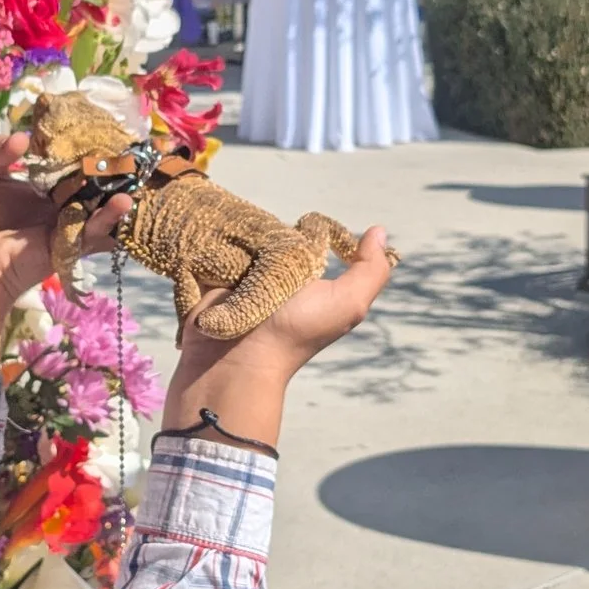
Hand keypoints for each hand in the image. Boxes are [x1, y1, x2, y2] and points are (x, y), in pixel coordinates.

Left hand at [0, 131, 130, 358]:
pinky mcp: (67, 244)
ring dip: (116, 192)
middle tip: (129, 148)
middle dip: (111, 167)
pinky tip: (121, 204)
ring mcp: (67, 223)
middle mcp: (61, 202)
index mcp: (45, 184)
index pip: (69, 161)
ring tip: (132, 176)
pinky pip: (92, 233)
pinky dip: (107, 220)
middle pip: (92, 181)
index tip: (99, 127)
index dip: (82, 146)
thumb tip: (22, 137)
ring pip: (99, 206)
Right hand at [162, 227, 394, 448]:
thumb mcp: (346, 304)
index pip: (312, 235)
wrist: (236, 360)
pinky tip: (215, 234)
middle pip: (274, 231)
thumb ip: (370, 271)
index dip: (310, 229)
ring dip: (240, 232)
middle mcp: (275, 273)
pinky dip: (214, 237)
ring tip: (239, 236)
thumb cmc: (295, 331)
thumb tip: (378, 231)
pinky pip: (212, 242)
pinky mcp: (210, 273)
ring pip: (242, 233)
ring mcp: (241, 273)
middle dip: (271, 230)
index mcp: (309, 277)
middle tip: (266, 238)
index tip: (303, 228)